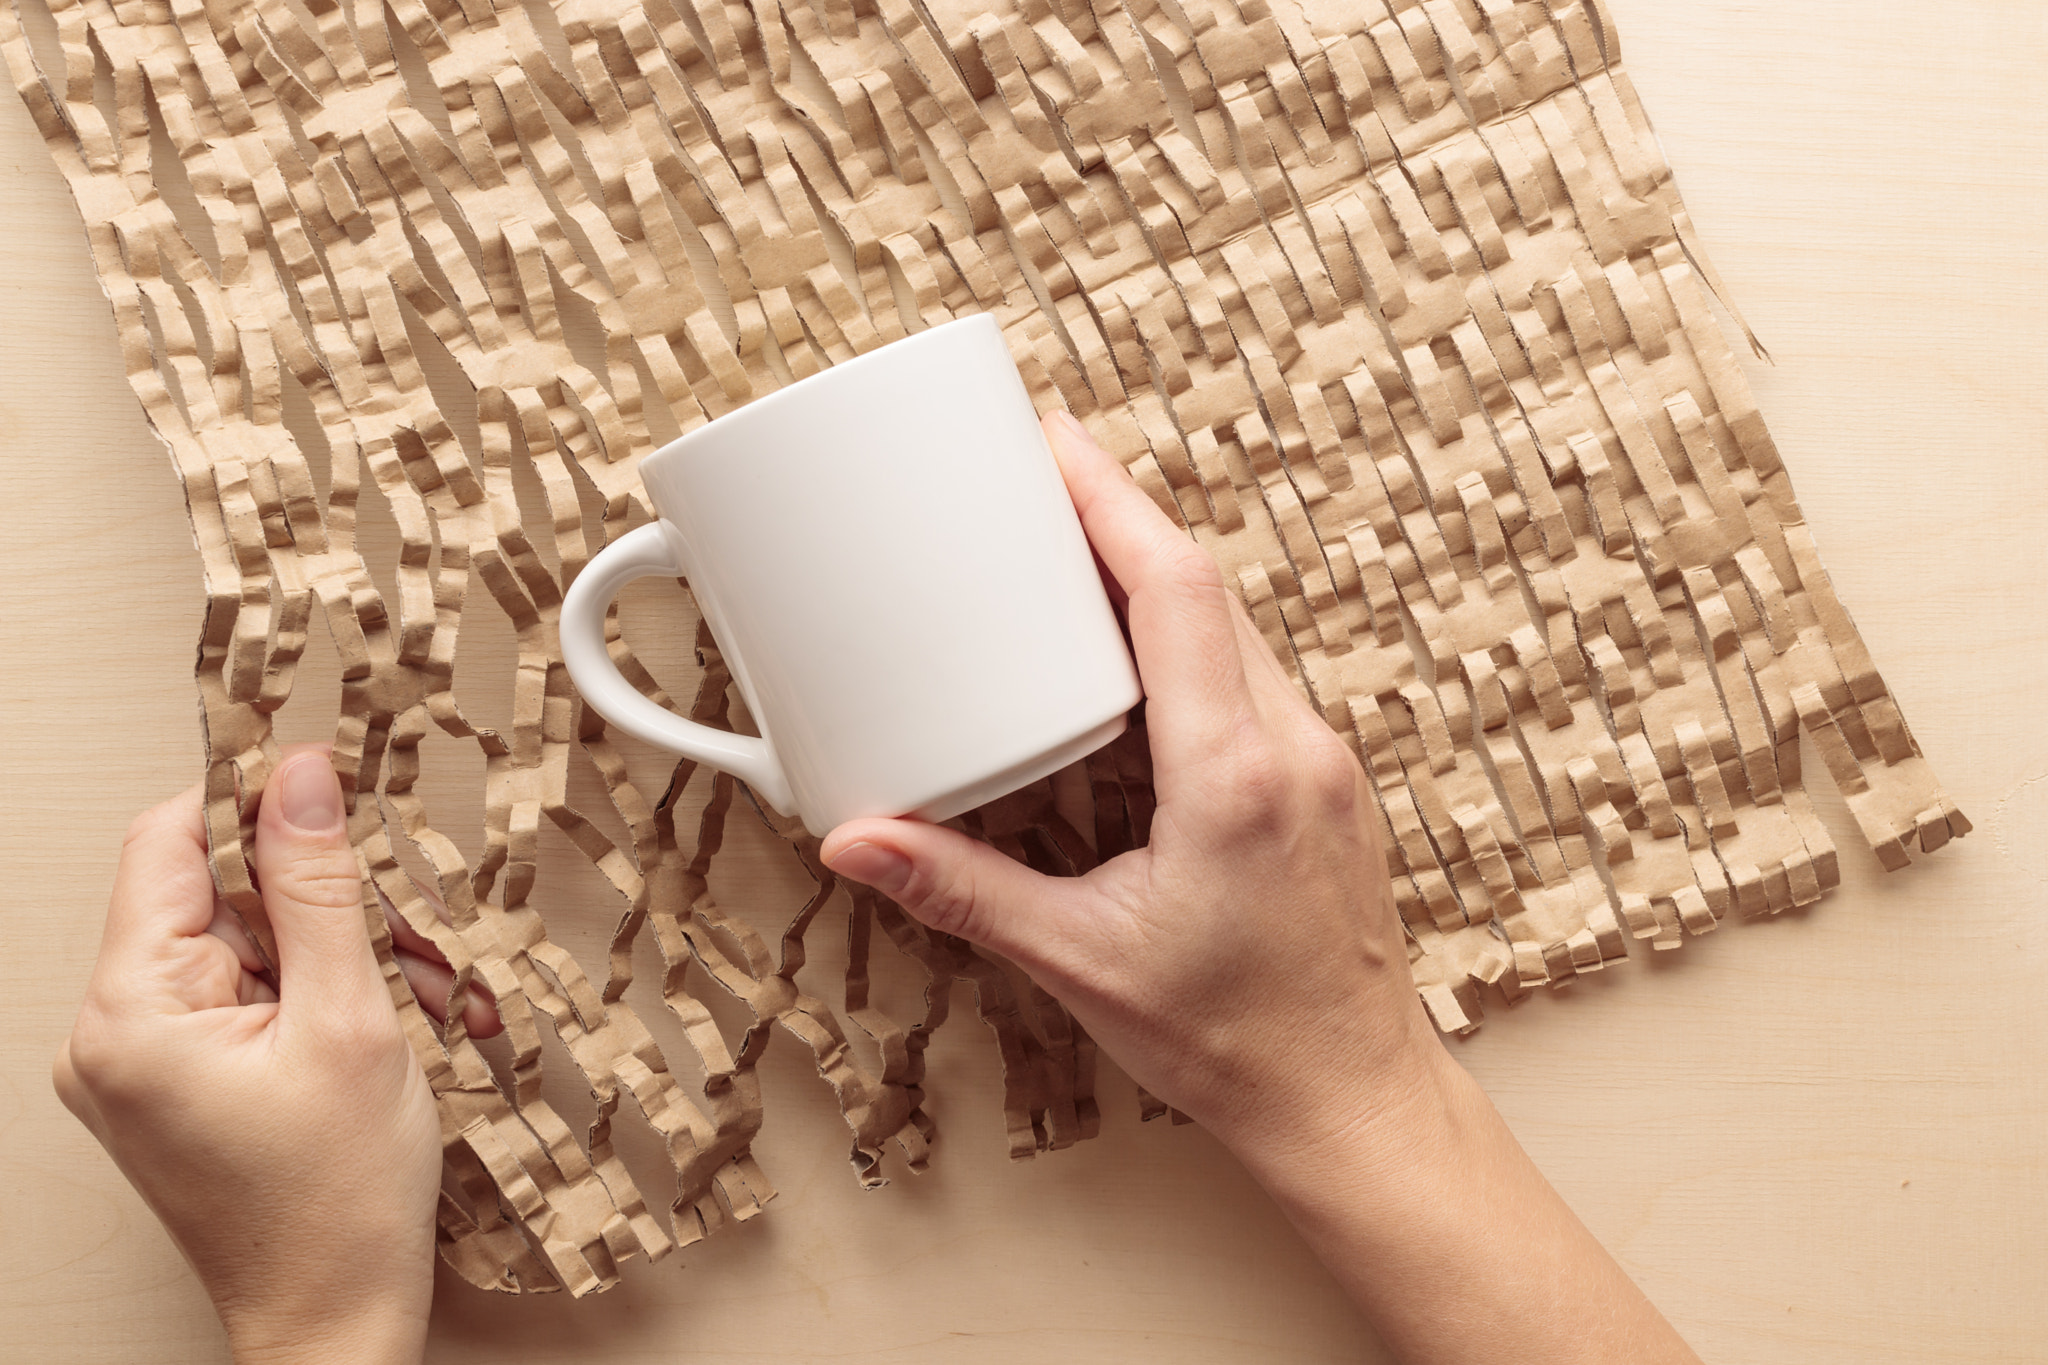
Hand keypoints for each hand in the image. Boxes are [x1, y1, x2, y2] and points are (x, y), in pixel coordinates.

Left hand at [53, 746, 494, 1364]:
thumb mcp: (349, 1018)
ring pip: (242, 945)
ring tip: (411, 1000)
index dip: (256, 803)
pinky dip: (316, 996)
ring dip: (335, 953)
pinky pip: (243, 996)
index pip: (170, 842)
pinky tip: (378, 1027)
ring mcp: (136, 1063)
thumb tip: (300, 777)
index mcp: (129, 1013)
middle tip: (406, 941)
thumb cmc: (337, 1202)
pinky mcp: (171, 1085)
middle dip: (322, 903)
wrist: (332, 1319)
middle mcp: (109, 1034)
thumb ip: (319, 887)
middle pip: (215, 896)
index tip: (334, 787)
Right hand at [823, 413, 1702, 1363]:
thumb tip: (861, 843)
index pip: (1178, 591)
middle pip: (1207, 585)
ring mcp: (1320, 761)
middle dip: (1120, 515)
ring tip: (1071, 545)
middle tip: (1037, 476)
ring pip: (1237, 623)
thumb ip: (965, 894)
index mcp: (1234, 775)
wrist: (1352, 1101)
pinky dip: (1188, 632)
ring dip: (1156, 572)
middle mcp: (1292, 747)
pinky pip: (1252, 670)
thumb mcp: (1082, 962)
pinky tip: (1133, 648)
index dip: (1113, 500)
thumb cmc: (1237, 1043)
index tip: (1053, 443)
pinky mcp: (1320, 783)